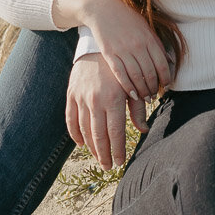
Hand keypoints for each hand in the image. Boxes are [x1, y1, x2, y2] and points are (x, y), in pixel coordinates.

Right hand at [53, 0, 170, 100]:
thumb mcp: (145, 27)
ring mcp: (123, 50)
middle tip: (154, 95)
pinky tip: (132, 94)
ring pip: (136, 76)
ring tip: (145, 98)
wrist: (102, 9)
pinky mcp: (110, 54)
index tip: (166, 86)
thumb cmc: (127, 18)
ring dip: (142, 90)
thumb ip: (156, 44)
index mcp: (149, 39)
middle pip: (149, 73)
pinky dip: (127, 86)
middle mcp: (138, 45)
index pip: (162, 64)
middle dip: (153, 87)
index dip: (166, 78)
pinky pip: (120, 74)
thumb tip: (170, 61)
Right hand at [66, 54, 147, 169]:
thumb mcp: (132, 87)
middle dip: (104, 154)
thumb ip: (137, 109)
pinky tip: (81, 144)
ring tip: (98, 157)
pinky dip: (75, 134)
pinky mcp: (71, 95)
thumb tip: (144, 130)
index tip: (120, 162)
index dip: (117, 150)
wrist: (97, 47)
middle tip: (109, 167)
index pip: (115, 133)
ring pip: (84, 130)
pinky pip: (70, 119)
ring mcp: (81, 98)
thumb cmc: (120, 69)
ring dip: (91, 147)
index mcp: (113, 100)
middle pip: (99, 135)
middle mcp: (95, 101)